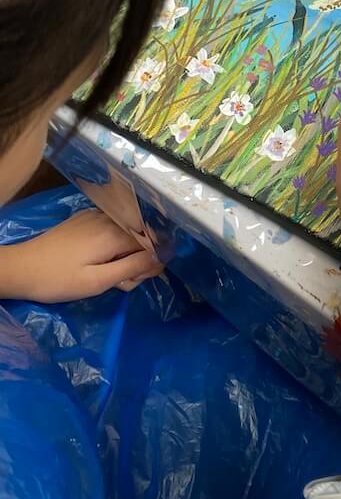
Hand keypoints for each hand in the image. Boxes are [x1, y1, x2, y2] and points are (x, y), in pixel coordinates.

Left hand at [0, 209, 163, 302]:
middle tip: (120, 283)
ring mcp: (95, 215)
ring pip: (127, 232)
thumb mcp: (96, 282)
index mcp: (114, 234)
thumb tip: (161, 258)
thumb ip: (132, 268)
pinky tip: (99, 259)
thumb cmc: (58, 280)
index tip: (138, 280)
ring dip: (125, 253)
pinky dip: (113, 243)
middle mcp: (109, 219)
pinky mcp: (84, 218)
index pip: (151, 243)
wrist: (20, 268)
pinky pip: (112, 227)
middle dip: (137, 260)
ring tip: (108, 273)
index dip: (150, 263)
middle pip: (140, 237)